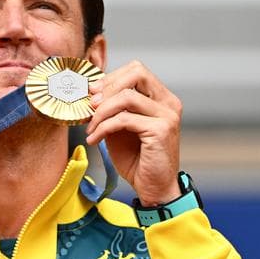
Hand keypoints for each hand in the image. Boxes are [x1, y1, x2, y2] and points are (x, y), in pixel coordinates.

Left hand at [85, 60, 182, 204]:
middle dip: (108, 87)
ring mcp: (167, 115)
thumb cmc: (138, 159)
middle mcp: (168, 103)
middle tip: (91, 104)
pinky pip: (124, 119)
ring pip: (126, 96)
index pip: (136, 70)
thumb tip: (90, 93)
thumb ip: (113, 109)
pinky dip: (104, 127)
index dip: (111, 78)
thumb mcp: (121, 128)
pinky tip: (95, 139)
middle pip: (136, 73)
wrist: (154, 188)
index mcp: (162, 98)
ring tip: (91, 127)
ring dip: (102, 111)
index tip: (92, 93)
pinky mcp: (160, 130)